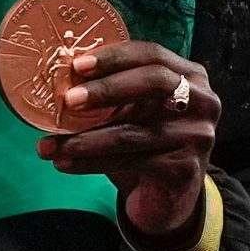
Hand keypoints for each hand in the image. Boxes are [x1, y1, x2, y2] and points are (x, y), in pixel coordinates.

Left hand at [37, 41, 217, 247]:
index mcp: (188, 76)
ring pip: (132, 132)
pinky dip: (90, 162)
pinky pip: (130, 161)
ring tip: (47, 145)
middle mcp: (202, 101)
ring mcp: (198, 135)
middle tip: (68, 100)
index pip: (152, 54)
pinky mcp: (186, 168)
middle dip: (106, 89)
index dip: (114, 57)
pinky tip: (63, 164)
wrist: (167, 195)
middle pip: (154, 82)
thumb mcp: (131, 111)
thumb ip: (110, 92)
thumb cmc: (143, 142)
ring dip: (84, 139)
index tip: (76, 64)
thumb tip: (56, 77)